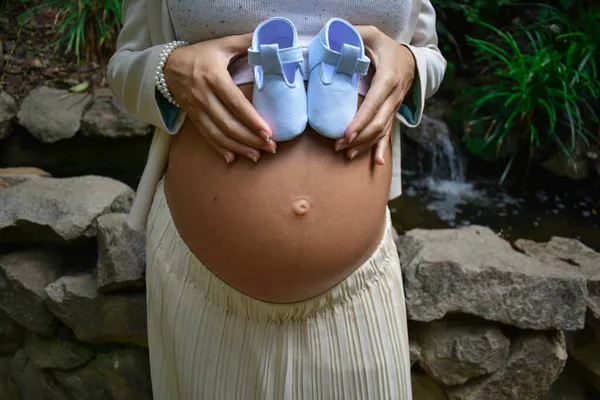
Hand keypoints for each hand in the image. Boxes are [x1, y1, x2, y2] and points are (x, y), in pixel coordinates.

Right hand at [163, 34, 275, 163]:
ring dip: (239, 148)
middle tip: (270, 147)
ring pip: (218, 134)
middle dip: (251, 139)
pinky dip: (220, 149)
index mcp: (214, 78)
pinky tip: (233, 159)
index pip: (236, 103)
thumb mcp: (222, 44)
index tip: (268, 132)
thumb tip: (268, 37)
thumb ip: (246, 41)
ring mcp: (197, 110)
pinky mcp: (193, 118)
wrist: (167, 65)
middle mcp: (204, 97)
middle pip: (229, 124)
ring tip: (257, 156)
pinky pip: (207, 137)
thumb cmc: (200, 55)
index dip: (252, 120)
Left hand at [335, 26, 415, 164]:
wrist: (410, 58)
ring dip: (365, 145)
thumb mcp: (370, 35)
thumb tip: (330, 40)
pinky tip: (378, 163)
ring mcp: (394, 107)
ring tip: (346, 154)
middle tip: (338, 146)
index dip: (360, 121)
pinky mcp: (392, 114)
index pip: (373, 104)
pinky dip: (382, 148)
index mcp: (388, 78)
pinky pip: (388, 133)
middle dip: (358, 137)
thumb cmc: (385, 46)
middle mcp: (394, 96)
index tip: (346, 134)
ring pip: (382, 131)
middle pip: (378, 123)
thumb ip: (352, 36)